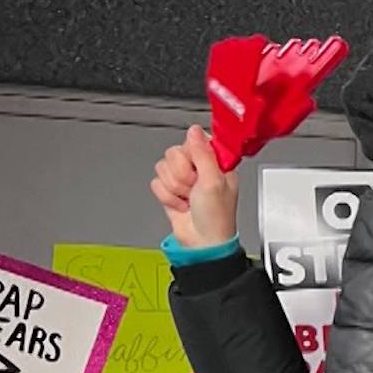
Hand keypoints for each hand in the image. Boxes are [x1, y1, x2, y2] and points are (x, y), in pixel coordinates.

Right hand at [151, 126, 239, 248]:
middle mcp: (200, 168)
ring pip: (163, 168)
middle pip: (174, 154)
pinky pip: (156, 183)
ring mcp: (184, 179)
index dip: (192, 155)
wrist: (202, 242)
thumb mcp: (214, 181)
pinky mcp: (170, 190)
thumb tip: (195, 130)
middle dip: (182, 175)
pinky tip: (181, 204)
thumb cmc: (216, 217)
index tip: (198, 167)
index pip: (194, 141)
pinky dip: (167, 197)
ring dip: (175, 187)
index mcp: (216, 163)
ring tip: (189, 198)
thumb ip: (203, 153)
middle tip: (195, 188)